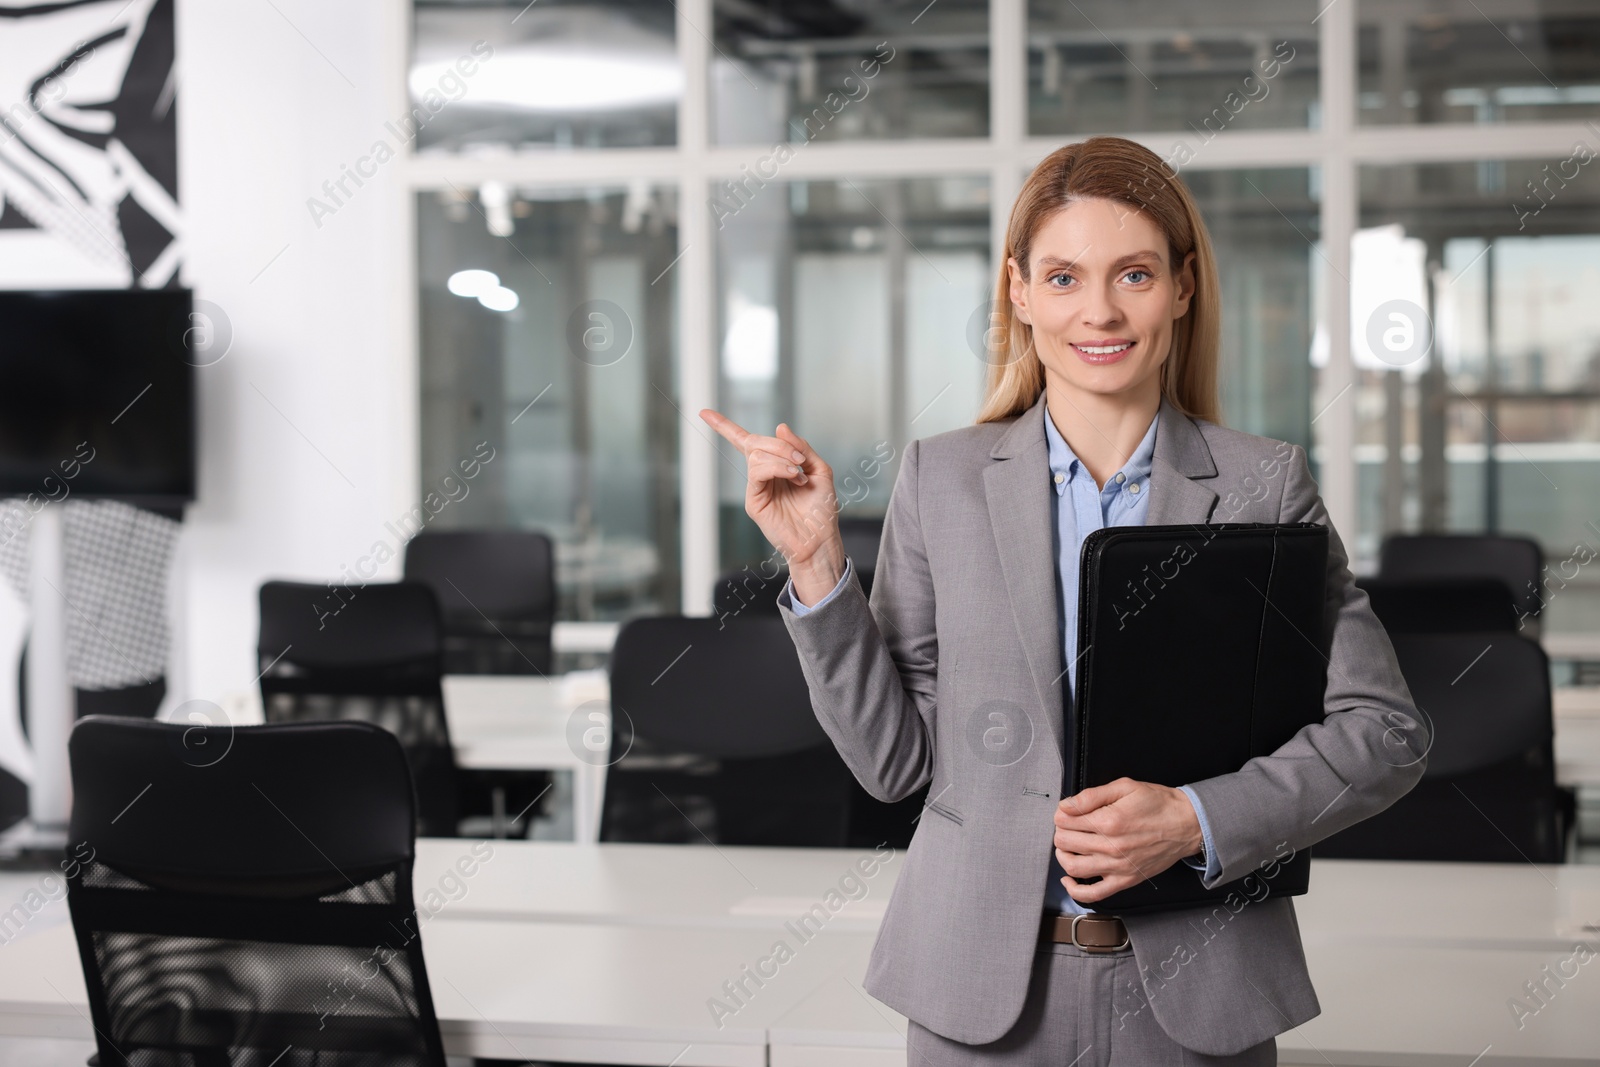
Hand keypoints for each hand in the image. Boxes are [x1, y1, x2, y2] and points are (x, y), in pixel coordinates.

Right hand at [698, 410, 844, 596]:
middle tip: (799, 460)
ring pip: (755, 455)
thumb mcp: (819, 469)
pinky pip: (757, 472)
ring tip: (798, 474)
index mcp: (775, 465)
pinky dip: (777, 468)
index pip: (746, 441)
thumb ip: (801, 447)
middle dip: (778, 444)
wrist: (820, 538)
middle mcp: (762, 475)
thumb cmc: (821, 509)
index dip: (724, 426)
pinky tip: (793, 477)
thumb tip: (779, 427)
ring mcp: (756, 488)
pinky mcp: (753, 501)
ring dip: (781, 457)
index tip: (704, 412)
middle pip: (754, 442)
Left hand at [1051, 777, 1202, 904]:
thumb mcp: (1125, 787)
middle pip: (1065, 842)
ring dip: (1062, 855)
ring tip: (1067, 845)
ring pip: (1073, 867)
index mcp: (1109, 821)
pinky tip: (1069, 879)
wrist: (1187, 824)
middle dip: (1061, 830)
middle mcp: (1111, 847)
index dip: (1062, 813)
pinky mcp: (1125, 880)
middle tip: (1068, 825)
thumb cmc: (1159, 804)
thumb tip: (1066, 805)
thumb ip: (1092, 795)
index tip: (1067, 811)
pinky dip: (1075, 890)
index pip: (1065, 820)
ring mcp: (1118, 867)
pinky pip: (1093, 894)